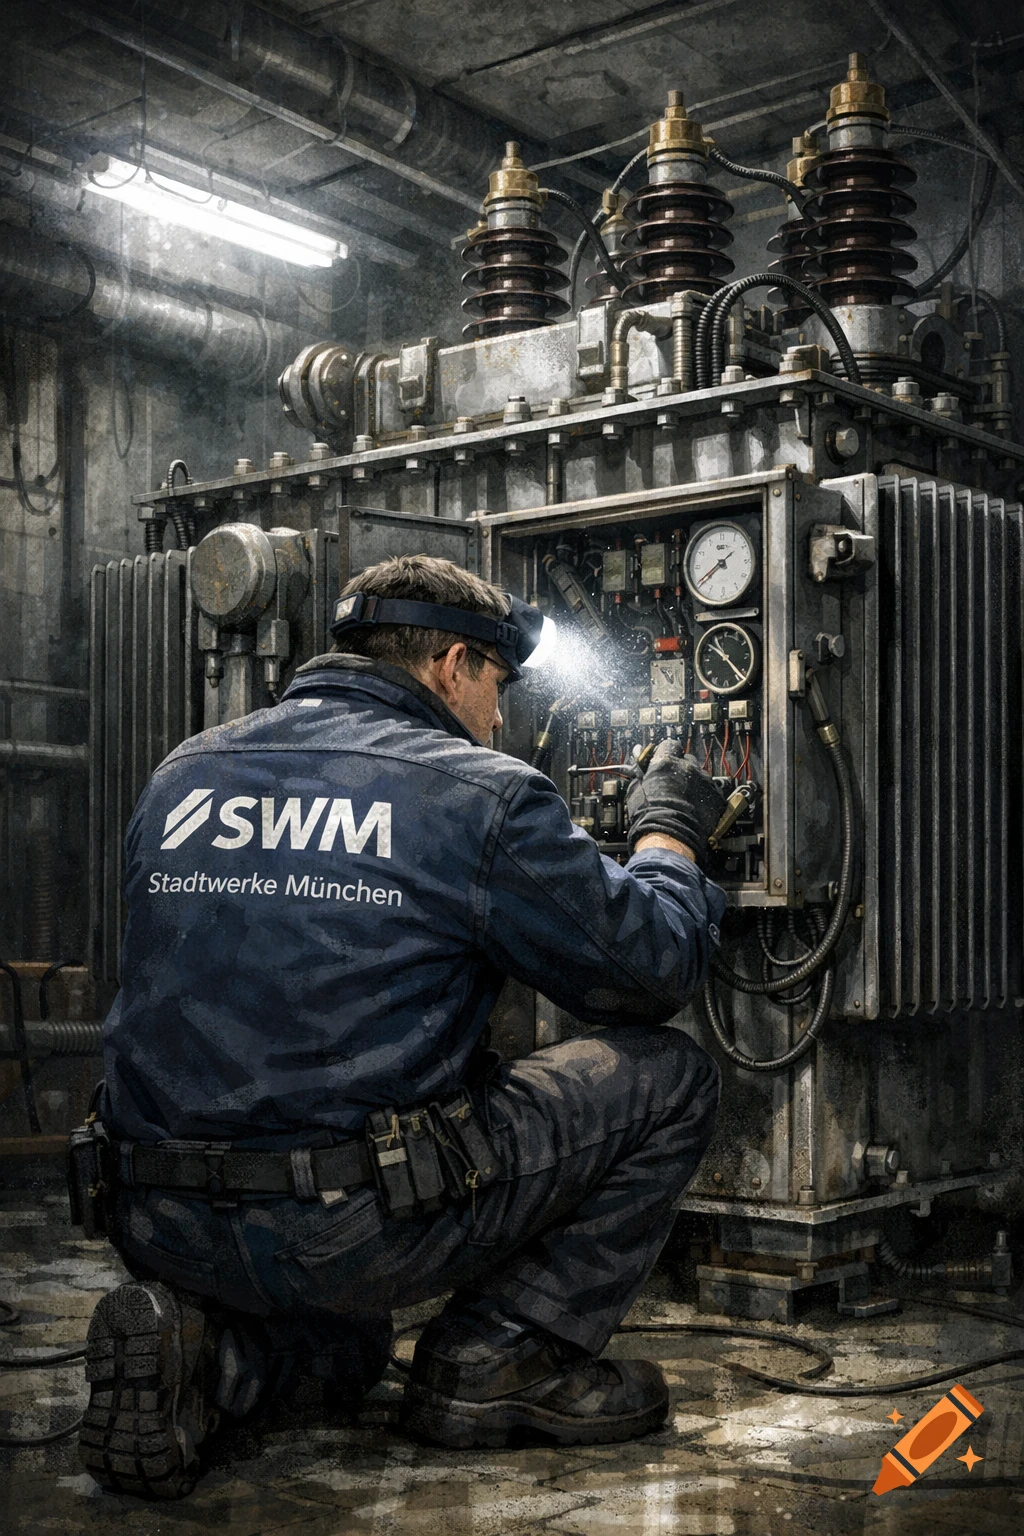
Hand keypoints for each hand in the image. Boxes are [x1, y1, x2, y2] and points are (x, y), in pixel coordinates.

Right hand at [624, 741, 726, 869]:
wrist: (670, 838)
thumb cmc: (649, 818)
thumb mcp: (636, 792)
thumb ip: (641, 775)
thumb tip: (641, 769)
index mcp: (666, 763)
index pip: (670, 745)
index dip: (667, 753)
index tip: (664, 760)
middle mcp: (687, 768)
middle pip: (687, 760)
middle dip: (681, 769)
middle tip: (673, 784)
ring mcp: (704, 782)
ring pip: (700, 776)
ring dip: (693, 784)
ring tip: (685, 801)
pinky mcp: (716, 798)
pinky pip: (712, 792)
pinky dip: (705, 798)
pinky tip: (695, 810)